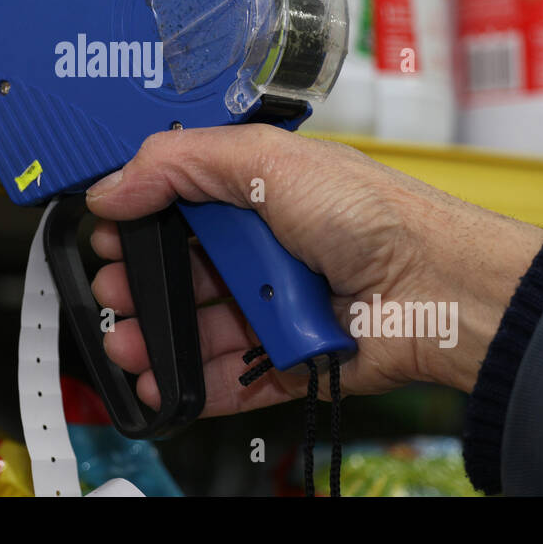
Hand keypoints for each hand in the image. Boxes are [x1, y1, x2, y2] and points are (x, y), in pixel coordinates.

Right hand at [85, 125, 542, 417]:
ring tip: (128, 343)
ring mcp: (271, 306)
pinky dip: (189, 384)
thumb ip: (180, 163)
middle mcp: (261, 248)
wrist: (435, 288)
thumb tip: (113, 185)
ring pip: (194, 329)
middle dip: (136, 283)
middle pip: (177, 271)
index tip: (107, 230)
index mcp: (256, 191)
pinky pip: (227, 379)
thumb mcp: (267, 159)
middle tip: (113, 287)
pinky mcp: (286, 360)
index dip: (138, 218)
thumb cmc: (374, 214)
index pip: (177, 204)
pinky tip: (159, 383)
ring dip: (153, 338)